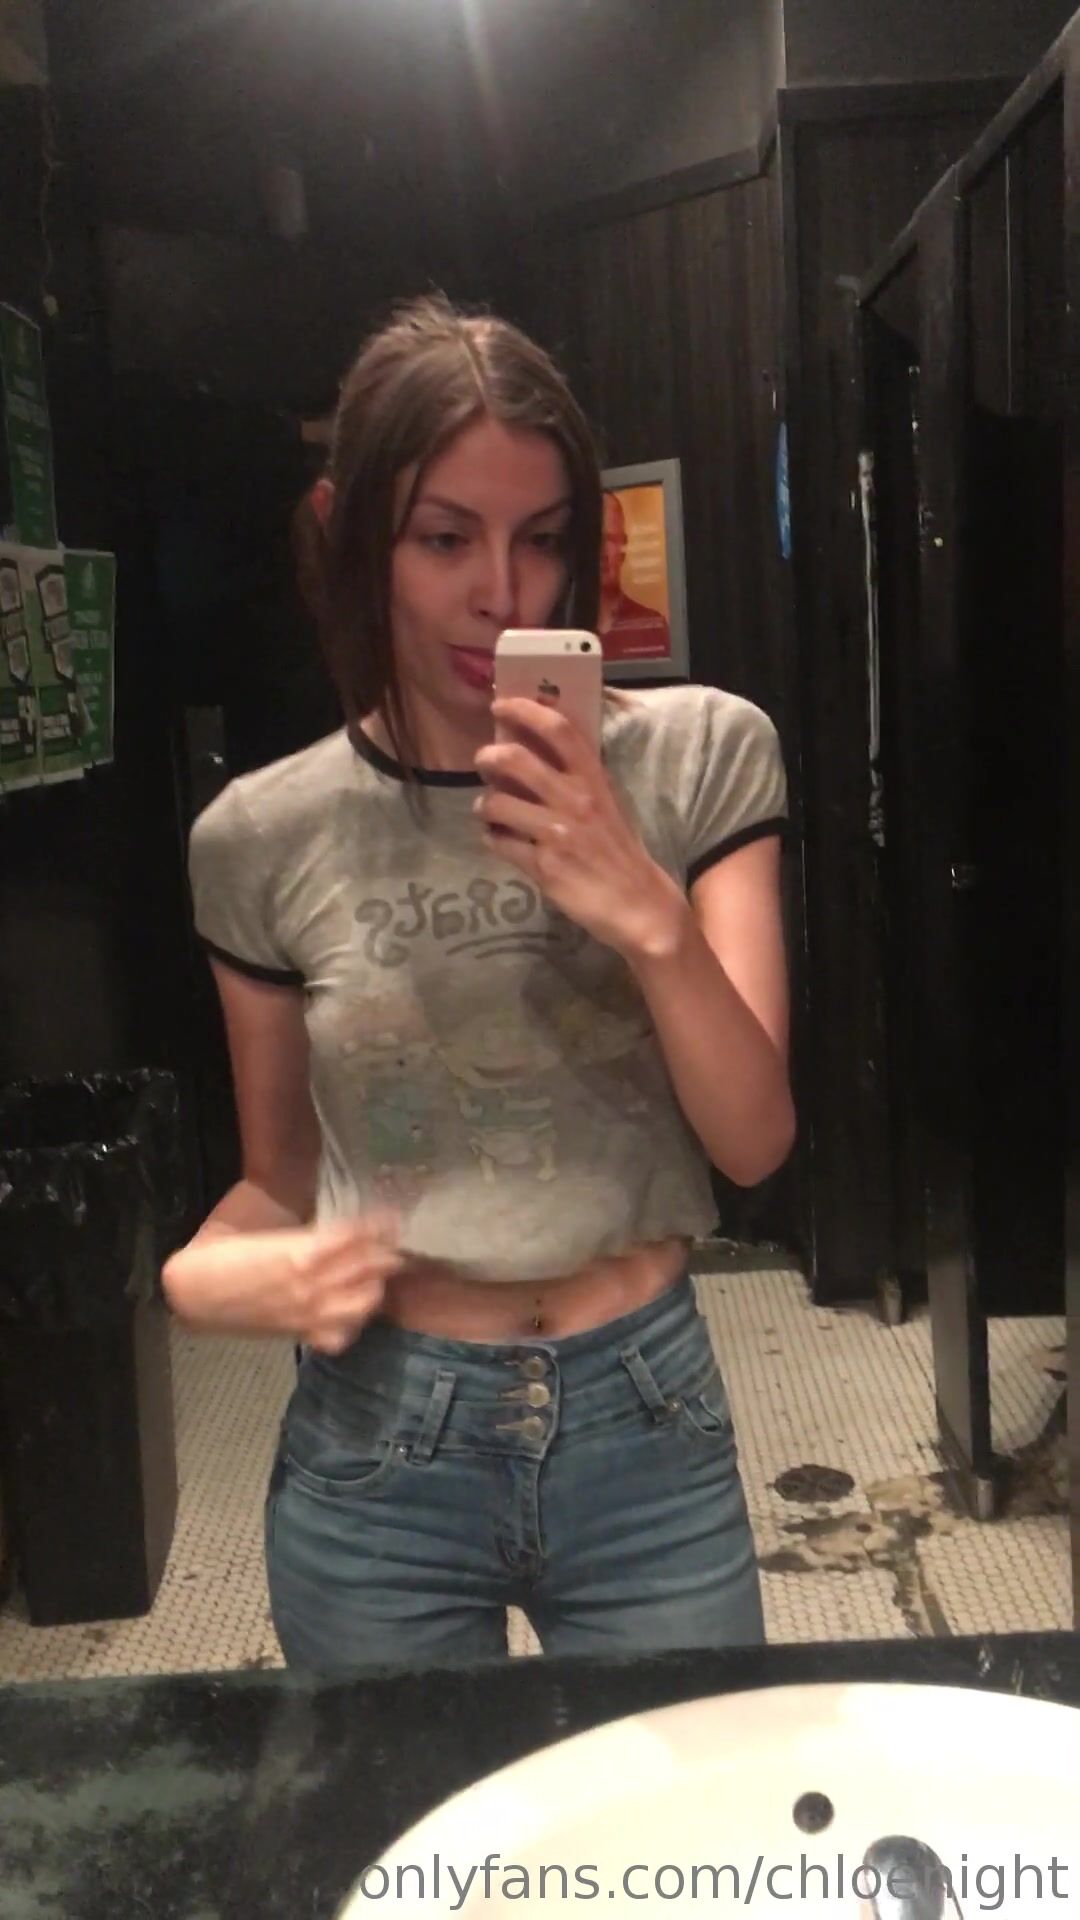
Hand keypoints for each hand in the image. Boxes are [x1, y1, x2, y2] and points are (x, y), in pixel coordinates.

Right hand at [162, 1213, 403, 1354]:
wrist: (191, 1288)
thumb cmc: (222, 1244)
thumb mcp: (259, 1219)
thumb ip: (300, 1225)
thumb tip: (334, 1217)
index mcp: (300, 1252)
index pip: (355, 1238)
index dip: (378, 1226)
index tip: (393, 1215)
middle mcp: (309, 1285)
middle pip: (366, 1270)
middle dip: (385, 1254)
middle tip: (395, 1241)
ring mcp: (306, 1312)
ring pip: (360, 1303)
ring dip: (375, 1285)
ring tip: (379, 1272)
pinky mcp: (298, 1331)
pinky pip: (338, 1334)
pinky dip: (352, 1323)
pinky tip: (355, 1308)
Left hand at [473, 697, 688, 958]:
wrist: (638, 904)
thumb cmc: (617, 850)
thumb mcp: (604, 805)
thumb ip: (573, 781)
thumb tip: (528, 756)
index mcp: (593, 780)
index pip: (559, 730)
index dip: (525, 710)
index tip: (501, 704)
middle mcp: (575, 801)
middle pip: (516, 760)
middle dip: (489, 756)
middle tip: (483, 761)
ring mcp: (557, 834)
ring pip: (498, 804)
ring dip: (484, 804)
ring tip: (488, 810)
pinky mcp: (543, 867)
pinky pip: (500, 843)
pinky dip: (491, 838)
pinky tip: (498, 839)